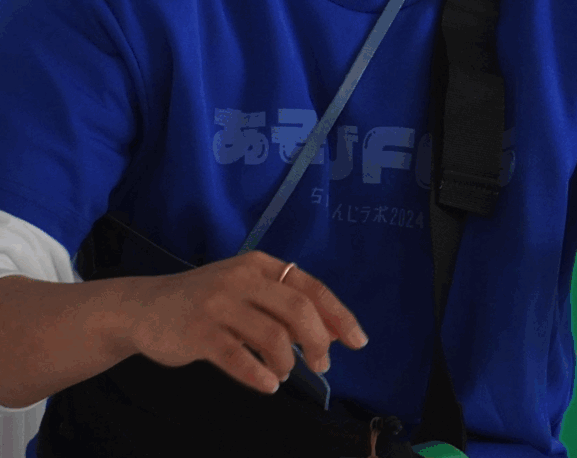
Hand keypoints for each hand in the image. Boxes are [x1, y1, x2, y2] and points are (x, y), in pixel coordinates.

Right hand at [119, 251, 367, 394]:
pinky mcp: (199, 331)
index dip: (338, 315)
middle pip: (297, 309)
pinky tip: (268, 384)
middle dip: (318, 342)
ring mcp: (219, 303)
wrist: (146, 307)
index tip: (358, 341)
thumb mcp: (247, 292)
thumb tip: (331, 333)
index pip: (311, 287)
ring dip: (287, 362)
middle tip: (321, 365)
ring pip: (272, 335)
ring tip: (283, 373)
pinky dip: (258, 374)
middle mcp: (243, 278)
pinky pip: (237, 357)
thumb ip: (285, 306)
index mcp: (260, 264)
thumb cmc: (207, 303)